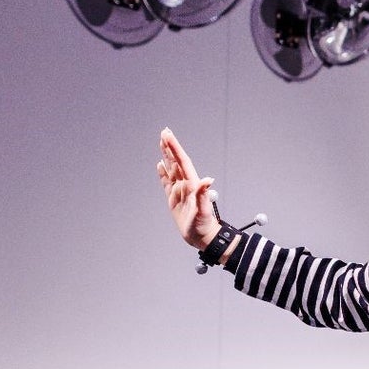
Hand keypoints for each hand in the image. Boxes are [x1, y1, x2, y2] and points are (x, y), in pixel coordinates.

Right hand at [157, 127, 220, 249]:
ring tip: (162, 142)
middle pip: (176, 162)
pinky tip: (160, 164)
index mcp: (192, 185)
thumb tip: (207, 180)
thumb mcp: (203, 212)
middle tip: (165, 131)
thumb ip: (203, 195)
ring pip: (171, 169)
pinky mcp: (174, 199)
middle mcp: (186, 185)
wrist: (203, 237)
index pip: (182, 162)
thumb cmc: (204, 226)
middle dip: (170, 147)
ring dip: (167, 155)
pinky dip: (163, 173)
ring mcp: (179, 191)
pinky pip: (167, 182)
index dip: (175, 148)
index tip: (168, 136)